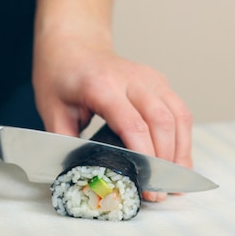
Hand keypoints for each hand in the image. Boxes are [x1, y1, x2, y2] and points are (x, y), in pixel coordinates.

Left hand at [33, 39, 192, 200]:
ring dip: (180, 153)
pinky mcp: (159, 82)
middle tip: (160, 193)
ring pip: (178, 117)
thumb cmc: (60, 75)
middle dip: (165, 162)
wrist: (73, 42)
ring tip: (175, 184)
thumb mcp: (51, 110)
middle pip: (162, 122)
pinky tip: (179, 162)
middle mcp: (131, 79)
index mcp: (101, 86)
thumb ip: (65, 143)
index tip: (146, 186)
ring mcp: (150, 78)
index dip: (144, 158)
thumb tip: (77, 177)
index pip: (133, 125)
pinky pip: (179, 112)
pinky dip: (183, 139)